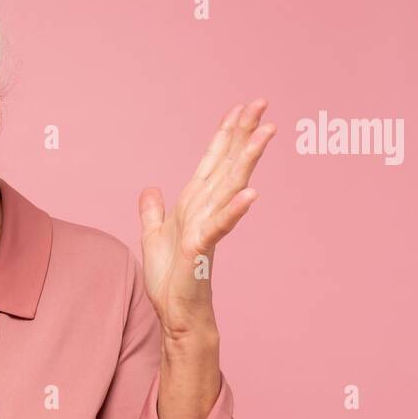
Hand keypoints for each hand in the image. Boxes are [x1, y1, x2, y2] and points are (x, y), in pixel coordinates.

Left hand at [137, 98, 273, 338]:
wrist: (176, 315)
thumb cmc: (170, 282)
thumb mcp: (153, 238)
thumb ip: (153, 212)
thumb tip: (151, 189)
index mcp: (194, 205)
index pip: (212, 162)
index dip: (225, 135)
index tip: (241, 107)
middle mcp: (205, 211)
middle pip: (227, 165)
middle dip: (243, 134)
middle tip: (262, 103)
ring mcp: (207, 228)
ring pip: (229, 187)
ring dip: (246, 160)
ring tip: (266, 132)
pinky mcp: (202, 250)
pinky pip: (220, 226)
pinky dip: (234, 210)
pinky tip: (251, 194)